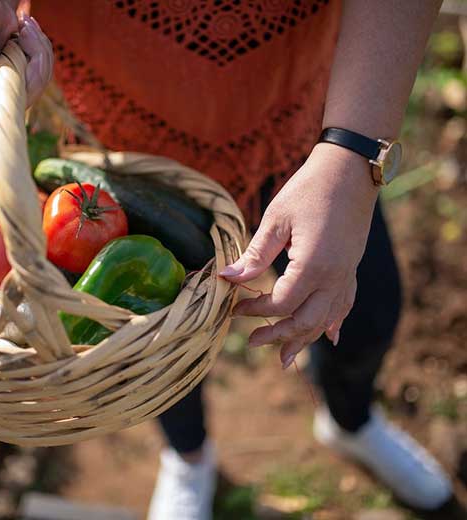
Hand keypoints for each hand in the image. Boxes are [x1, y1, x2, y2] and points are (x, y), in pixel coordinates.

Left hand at [220, 143, 378, 368]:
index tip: (235, 307)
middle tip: (252, 342)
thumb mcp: (275, 220)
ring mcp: (347, 274)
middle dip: (278, 335)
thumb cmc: (309, 190)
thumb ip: (254, 255)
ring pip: (326, 320)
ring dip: (304, 339)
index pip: (280, 303)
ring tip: (285, 358)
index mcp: (312, 265)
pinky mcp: (351, 268)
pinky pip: (344, 305)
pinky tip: (330, 337)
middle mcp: (334, 277)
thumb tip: (228, 278)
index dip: (256, 310)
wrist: (350, 170)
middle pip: (305, 321)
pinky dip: (334, 323)